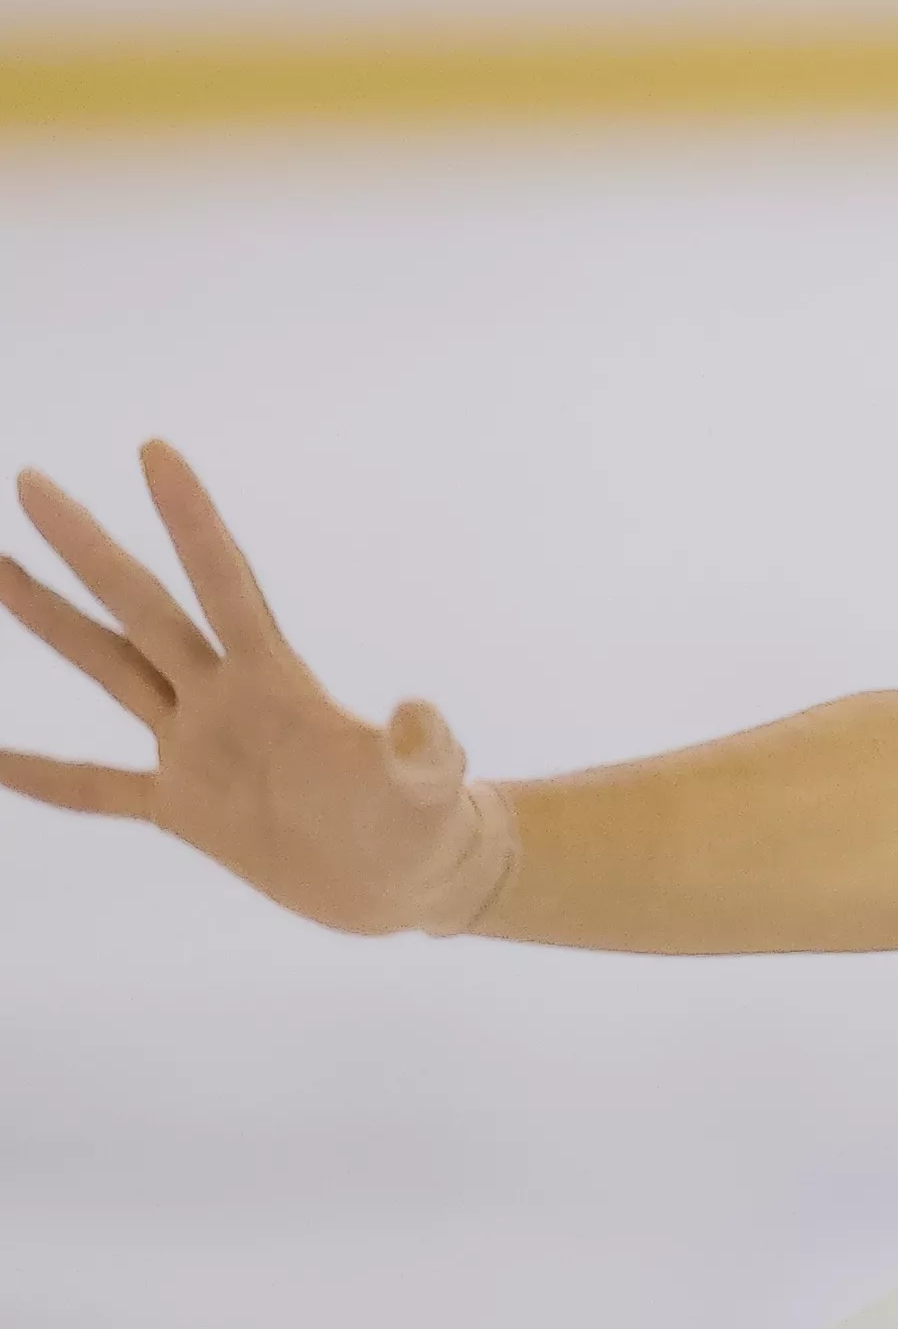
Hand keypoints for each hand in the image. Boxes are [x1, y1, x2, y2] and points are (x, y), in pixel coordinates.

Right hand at [0, 443, 505, 934]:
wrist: (406, 879)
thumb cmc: (422, 821)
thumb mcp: (425, 784)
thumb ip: (419, 751)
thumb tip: (419, 717)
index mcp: (275, 681)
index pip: (223, 581)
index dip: (192, 518)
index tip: (154, 449)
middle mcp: (224, 698)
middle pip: (143, 607)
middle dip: (88, 547)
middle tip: (32, 482)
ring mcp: (198, 748)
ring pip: (111, 671)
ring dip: (55, 624)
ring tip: (3, 570)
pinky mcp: (186, 809)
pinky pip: (99, 788)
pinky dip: (48, 776)